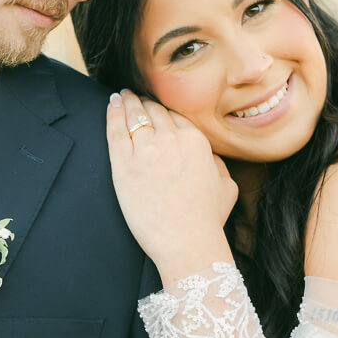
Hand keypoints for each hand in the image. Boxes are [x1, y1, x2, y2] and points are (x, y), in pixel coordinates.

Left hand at [107, 90, 236, 285]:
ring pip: (134, 115)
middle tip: (135, 96)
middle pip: (154, 111)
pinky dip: (112, 113)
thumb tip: (208, 154)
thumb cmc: (208, 220)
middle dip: (144, 101)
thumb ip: (216, 163)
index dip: (164, 110)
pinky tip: (111, 104)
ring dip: (128, 102)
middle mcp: (171, 139)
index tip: (156, 107)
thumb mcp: (226, 185)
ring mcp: (146, 150)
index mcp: (196, 140)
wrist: (187, 242)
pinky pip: (116, 130)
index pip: (175, 116)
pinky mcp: (124, 166)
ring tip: (122, 95)